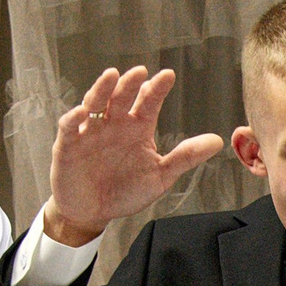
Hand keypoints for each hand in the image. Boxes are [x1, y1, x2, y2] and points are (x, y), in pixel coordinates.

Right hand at [43, 67, 223, 247]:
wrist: (93, 212)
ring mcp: (90, 131)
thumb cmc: (126, 191)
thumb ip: (185, 157)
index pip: (148, 102)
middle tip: (141, 73)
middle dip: (130, 83)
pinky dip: (74, 117)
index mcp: (137, 127)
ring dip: (102, 89)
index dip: (157, 88)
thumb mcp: (160, 176)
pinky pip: (69, 127)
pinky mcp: (68, 144)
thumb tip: (217, 141)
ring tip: (112, 76)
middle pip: (121, 96)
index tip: (168, 75)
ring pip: (95, 103)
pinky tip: (83, 111)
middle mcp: (114, 123)